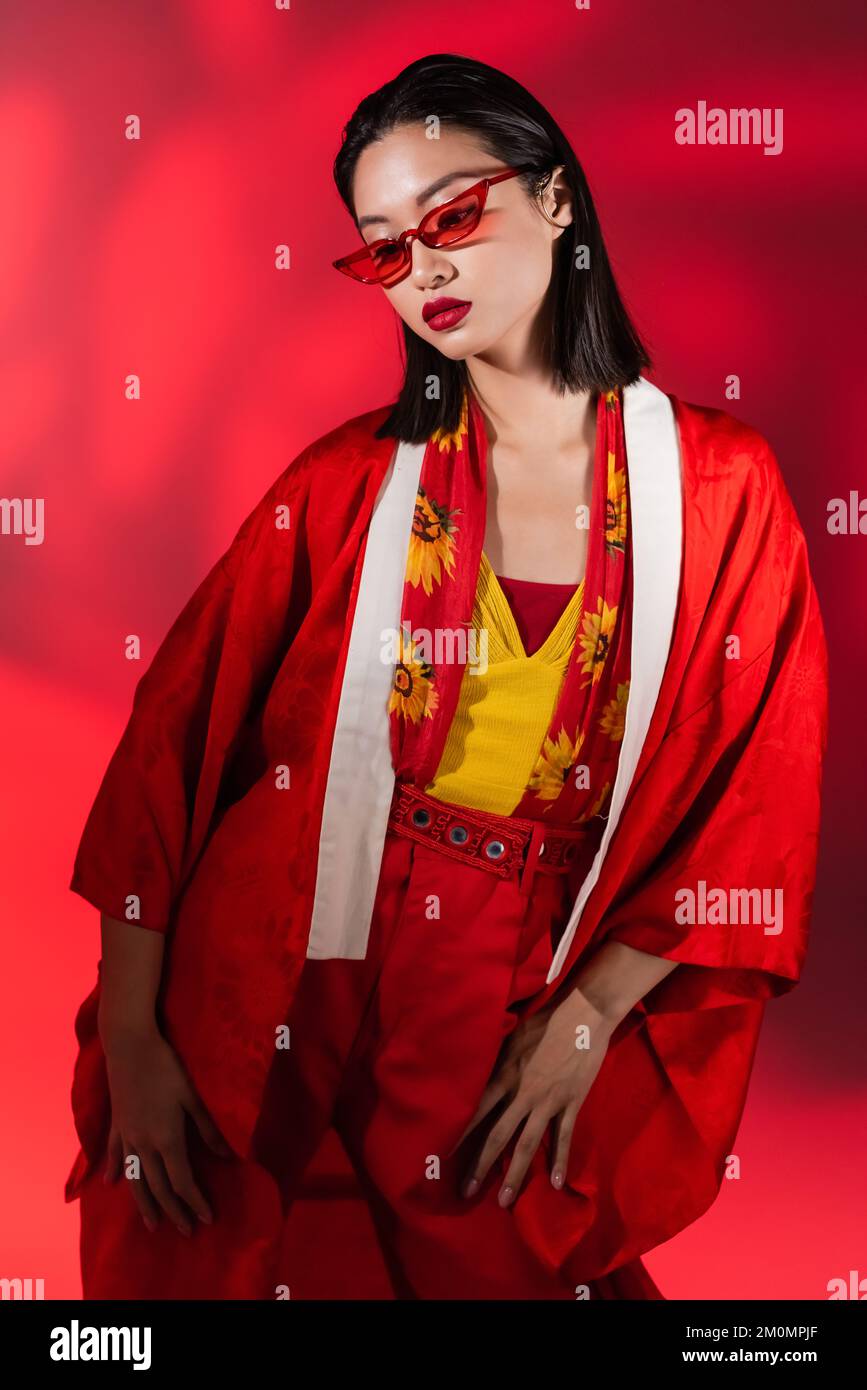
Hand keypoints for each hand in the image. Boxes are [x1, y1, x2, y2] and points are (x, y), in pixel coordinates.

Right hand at [102, 1027, 233, 1234]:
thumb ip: (209, 1129)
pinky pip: (113, 1154)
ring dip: (144, 1203)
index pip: (183, 1182)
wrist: (130, 1046)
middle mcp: (144, 1144)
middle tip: (186, 1231)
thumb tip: (227, 1157)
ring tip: (151, 1224)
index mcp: (167, 1139)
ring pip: (135, 1179)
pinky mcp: (116, 1125)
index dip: (195, 1202)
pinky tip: (111, 1184)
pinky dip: (114, 1171)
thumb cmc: (167, 1067)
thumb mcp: (193, 1097)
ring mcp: (126, 1136)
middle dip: (174, 1211)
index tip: (207, 1218)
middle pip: (159, 1187)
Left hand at [454, 988, 615, 1206]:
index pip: (475, 1112)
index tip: (441, 1157)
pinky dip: (560, 1161)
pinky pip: (563, 1138)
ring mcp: (548, 1102)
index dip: (458, 1136)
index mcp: (503, 1076)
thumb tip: (471, 1074)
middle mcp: (522, 1094)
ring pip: (528, 1145)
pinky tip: (557, 1185)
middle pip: (497, 1137)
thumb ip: (493, 1060)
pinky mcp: (571, 1104)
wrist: (584, 1014)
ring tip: (504, 1201)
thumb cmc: (543, 1020)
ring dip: (515, 1175)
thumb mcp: (509, 1036)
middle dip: (480, 1167)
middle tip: (465, 1192)